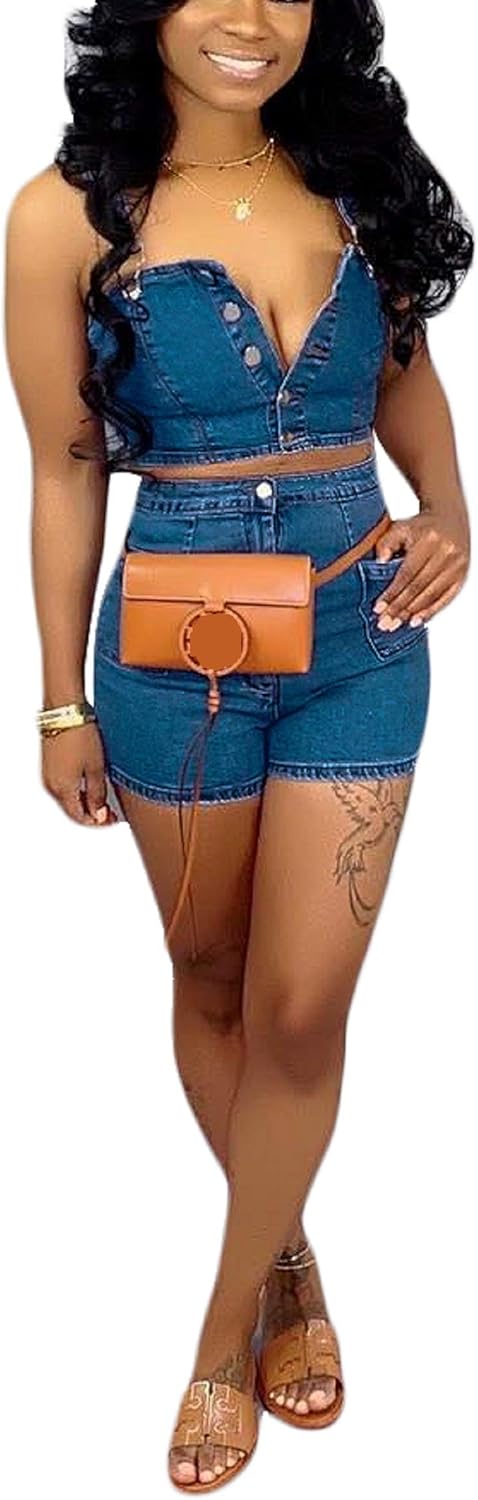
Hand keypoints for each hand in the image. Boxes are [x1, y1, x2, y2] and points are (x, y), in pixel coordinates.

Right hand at [41, 721, 118, 825]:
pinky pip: (63, 786)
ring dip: (85, 801)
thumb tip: (98, 816)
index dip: (98, 822)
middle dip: (92, 813)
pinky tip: (91, 783)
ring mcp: (48, 774)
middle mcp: (51, 785)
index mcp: (63, 789)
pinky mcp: (49, 764)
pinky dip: (77, 790)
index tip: (114, 819)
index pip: (80, 818)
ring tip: (104, 796)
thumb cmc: (81, 734)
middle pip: (72, 809)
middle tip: (112, 810)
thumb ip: (97, 795)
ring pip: (68, 798)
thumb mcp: (97, 769)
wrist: (66, 709)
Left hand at [372, 509, 470, 628]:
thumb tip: (379, 565)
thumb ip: (385, 544)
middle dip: (399, 608)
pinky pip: (446, 598)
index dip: (392, 593)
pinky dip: (431, 611)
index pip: (407, 573)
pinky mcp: (462, 575)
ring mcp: (457, 565)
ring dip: (412, 613)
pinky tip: (417, 620)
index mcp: (429, 539)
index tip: (378, 608)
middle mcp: (446, 552)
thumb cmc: (421, 526)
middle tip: (384, 623)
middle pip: (419, 587)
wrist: (450, 516)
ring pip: (432, 595)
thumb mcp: (399, 528)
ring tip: (396, 624)